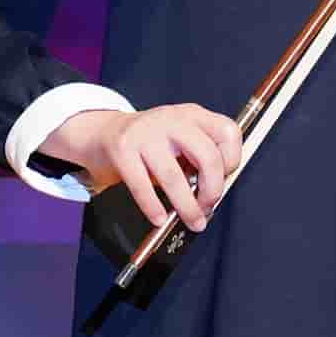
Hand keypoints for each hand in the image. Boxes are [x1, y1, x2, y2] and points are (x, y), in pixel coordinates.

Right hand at [45, 104, 243, 231]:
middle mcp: (172, 119)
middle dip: (212, 189)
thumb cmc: (151, 143)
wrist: (104, 132)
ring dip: (187, 207)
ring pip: (175, 177)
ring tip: (193, 221)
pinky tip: (160, 218)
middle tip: (207, 206)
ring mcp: (146, 133)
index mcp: (192, 115)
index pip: (227, 132)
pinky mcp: (123, 149)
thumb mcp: (180, 138)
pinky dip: (154, 207)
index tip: (224, 179)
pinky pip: (142, 186)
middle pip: (207, 156)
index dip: (232, 160)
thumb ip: (199, 158)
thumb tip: (213, 195)